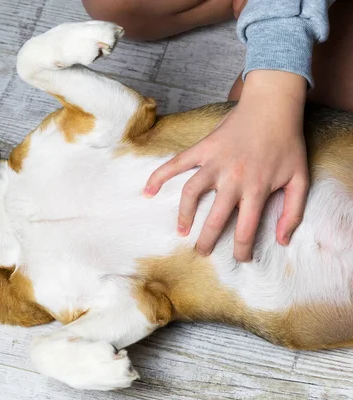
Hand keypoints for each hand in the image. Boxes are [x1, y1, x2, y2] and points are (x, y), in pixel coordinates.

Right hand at [144, 70, 308, 260]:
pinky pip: (176, 163)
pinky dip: (159, 176)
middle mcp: (232, 179)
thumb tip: (281, 240)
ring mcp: (214, 163)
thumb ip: (293, 211)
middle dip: (207, 241)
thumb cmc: (287, 143)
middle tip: (202, 252)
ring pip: (191, 193)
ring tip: (181, 230)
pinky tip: (149, 190)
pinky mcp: (202, 149)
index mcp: (256, 189)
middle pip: (214, 218)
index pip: (245, 229)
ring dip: (183, 215)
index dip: (241, 250)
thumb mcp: (300, 178)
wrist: (272, 107)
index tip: (240, 259)